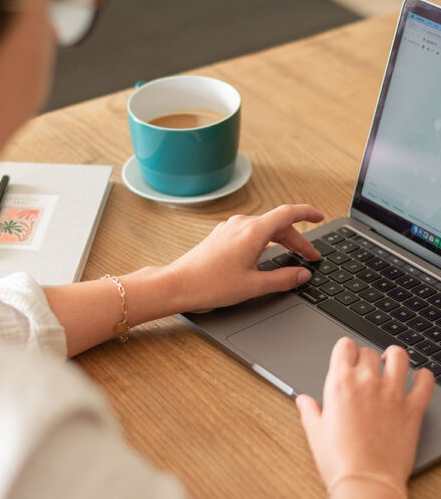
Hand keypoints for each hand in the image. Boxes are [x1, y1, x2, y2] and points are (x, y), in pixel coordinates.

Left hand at [166, 203, 323, 312]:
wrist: (178, 285)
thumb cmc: (211, 285)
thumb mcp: (254, 285)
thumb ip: (283, 279)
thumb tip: (302, 274)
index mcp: (253, 231)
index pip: (288, 213)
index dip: (308, 213)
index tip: (320, 216)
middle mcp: (241, 224)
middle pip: (278, 224)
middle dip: (298, 240)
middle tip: (311, 257)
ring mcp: (230, 228)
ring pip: (264, 229)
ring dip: (281, 241)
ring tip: (293, 257)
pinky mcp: (222, 236)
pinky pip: (250, 233)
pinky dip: (265, 241)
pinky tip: (267, 255)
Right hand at [296, 338, 434, 486]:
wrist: (367, 483)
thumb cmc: (340, 461)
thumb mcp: (315, 433)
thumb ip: (310, 411)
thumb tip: (304, 401)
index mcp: (339, 383)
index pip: (345, 346)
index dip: (345, 349)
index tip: (346, 357)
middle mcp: (366, 382)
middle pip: (369, 351)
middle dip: (366, 358)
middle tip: (365, 369)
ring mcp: (392, 393)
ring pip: (399, 356)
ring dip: (394, 357)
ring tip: (391, 364)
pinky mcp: (412, 408)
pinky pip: (425, 381)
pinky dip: (423, 376)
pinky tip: (418, 378)